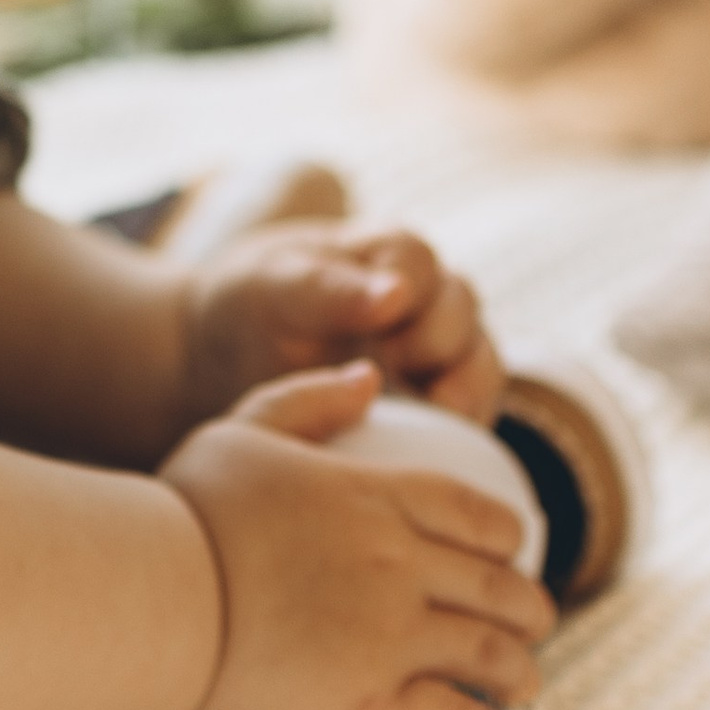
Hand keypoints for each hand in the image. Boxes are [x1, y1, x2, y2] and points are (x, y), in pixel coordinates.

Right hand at [161, 362, 553, 709]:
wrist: (156, 594)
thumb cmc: (185, 513)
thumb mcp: (242, 428)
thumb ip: (308, 400)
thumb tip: (368, 377)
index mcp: (373, 497)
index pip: (473, 512)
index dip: (505, 535)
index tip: (513, 550)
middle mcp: (398, 562)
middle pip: (498, 586)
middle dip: (528, 608)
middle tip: (533, 623)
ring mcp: (390, 633)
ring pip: (490, 653)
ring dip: (519, 671)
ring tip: (526, 685)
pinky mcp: (368, 699)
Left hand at [179, 218, 503, 431]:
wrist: (229, 356)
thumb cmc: (253, 305)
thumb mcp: (273, 287)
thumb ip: (326, 288)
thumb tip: (396, 294)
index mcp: (386, 253)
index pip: (417, 264)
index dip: (410, 292)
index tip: (386, 324)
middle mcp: (424, 299)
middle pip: (460, 313)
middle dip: (444, 344)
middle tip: (413, 374)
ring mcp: (436, 352)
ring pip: (480, 365)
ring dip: (470, 391)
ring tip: (446, 418)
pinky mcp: (436, 402)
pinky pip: (469, 415)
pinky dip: (463, 433)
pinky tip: (438, 456)